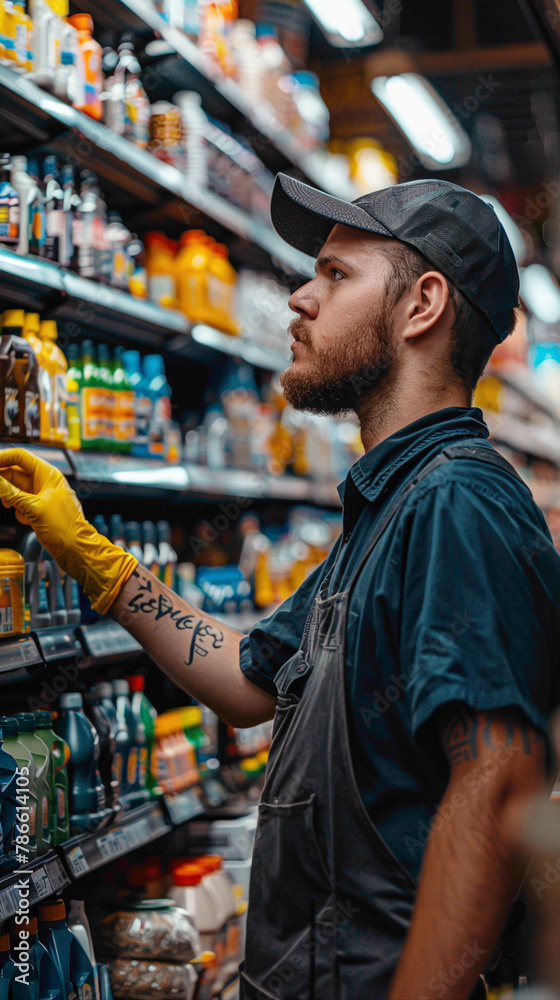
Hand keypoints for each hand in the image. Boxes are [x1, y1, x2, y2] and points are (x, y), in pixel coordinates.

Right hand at [0, 449, 137, 613]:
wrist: (77, 550)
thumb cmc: (63, 528)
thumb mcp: (33, 508)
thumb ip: (10, 493)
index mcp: (48, 474)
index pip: (20, 456)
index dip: (1, 458)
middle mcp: (45, 482)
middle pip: (15, 473)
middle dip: (3, 482)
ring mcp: (42, 496)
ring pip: (16, 490)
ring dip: (10, 499)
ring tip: (11, 507)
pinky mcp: (40, 510)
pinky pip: (21, 504)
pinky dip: (19, 511)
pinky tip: (28, 521)